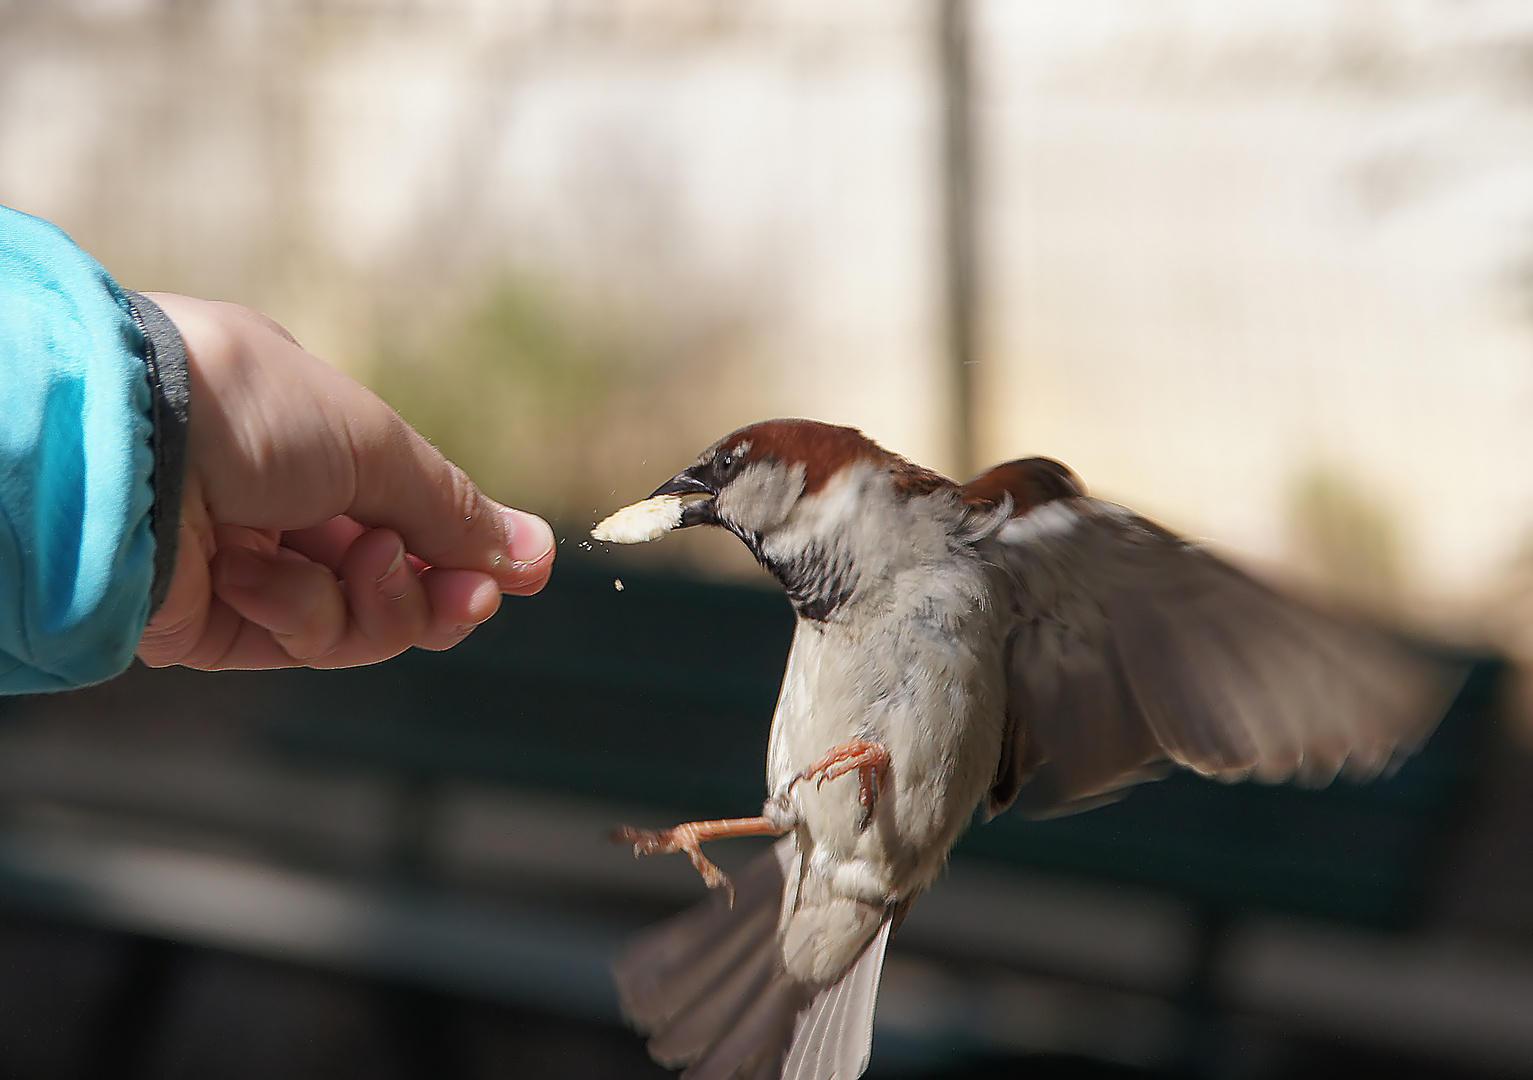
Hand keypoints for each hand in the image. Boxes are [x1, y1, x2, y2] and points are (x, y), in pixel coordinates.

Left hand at [135, 295, 553, 670]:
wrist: (125, 442)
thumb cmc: (248, 407)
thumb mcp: (376, 443)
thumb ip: (452, 509)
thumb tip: (534, 552)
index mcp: (309, 438)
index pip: (407, 510)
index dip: (464, 546)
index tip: (522, 573)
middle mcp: (280, 504)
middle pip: (396, 581)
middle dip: (437, 593)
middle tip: (469, 599)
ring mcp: (245, 567)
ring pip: (359, 624)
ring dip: (375, 601)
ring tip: (358, 565)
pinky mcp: (210, 626)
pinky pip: (298, 642)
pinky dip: (295, 611)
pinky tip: (256, 574)